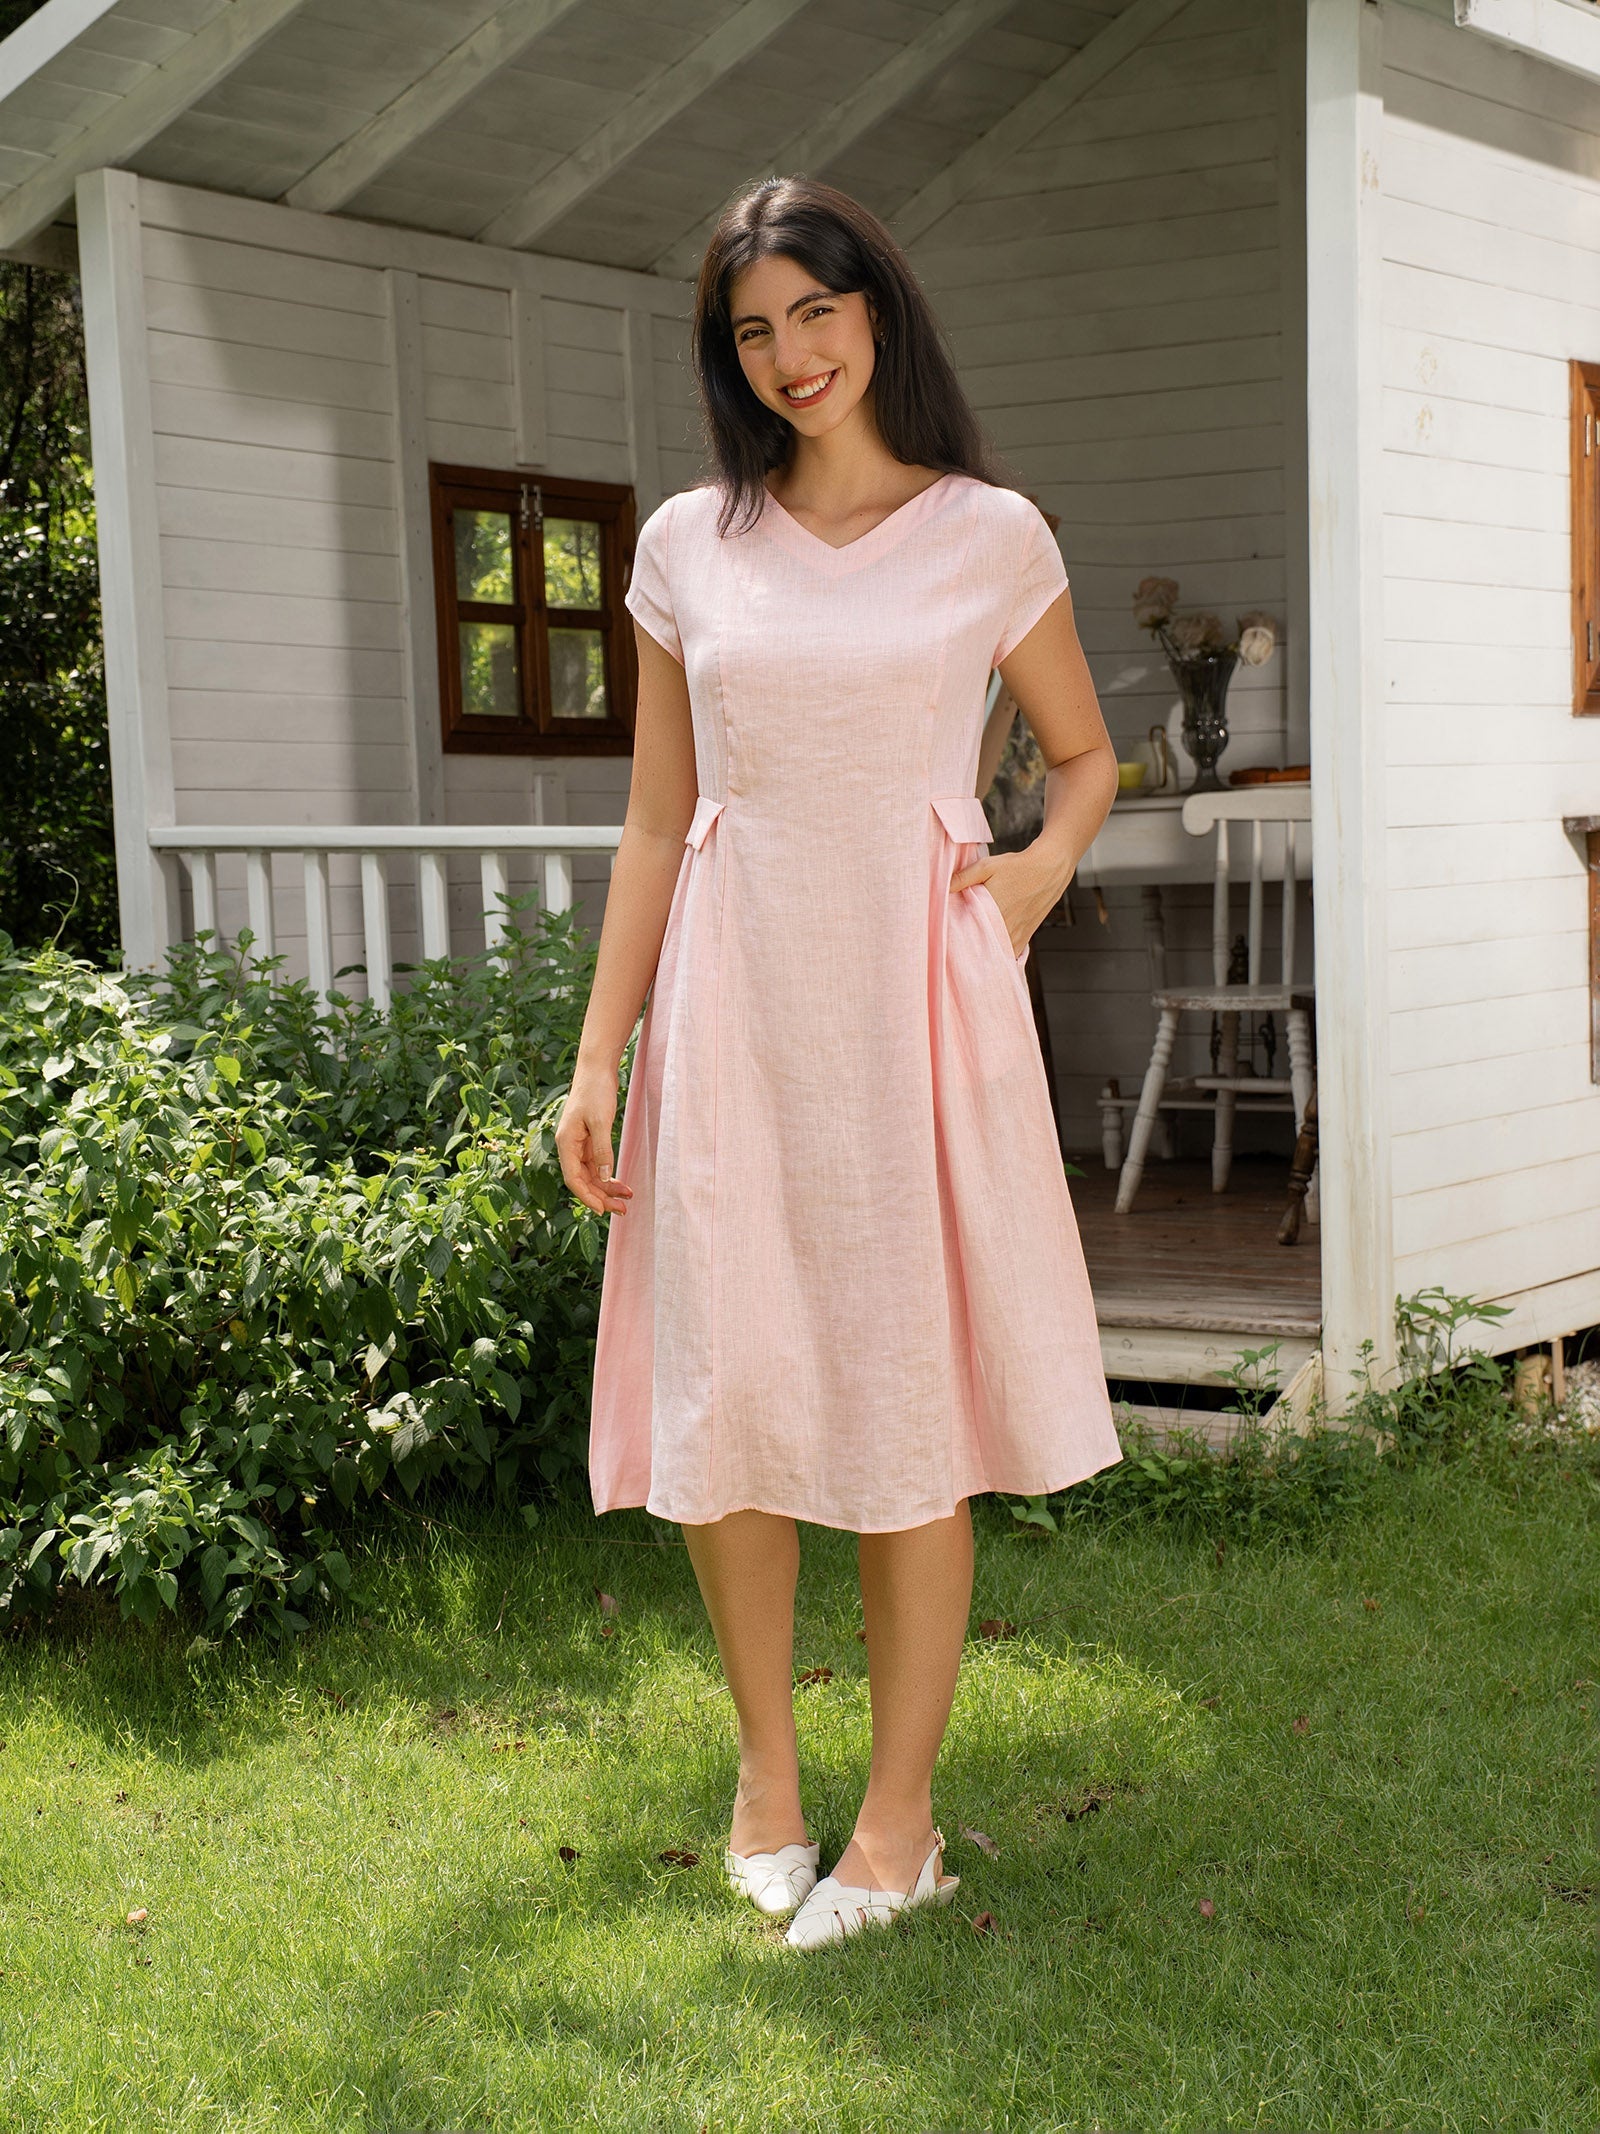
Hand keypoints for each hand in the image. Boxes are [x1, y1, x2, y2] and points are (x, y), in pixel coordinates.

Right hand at [556, 1066, 634, 1215]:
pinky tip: (620, 1183)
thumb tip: (604, 1177)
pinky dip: (608, 1175)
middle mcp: (569, 1146)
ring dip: (606, 1188)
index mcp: (566, 1142)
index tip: (603, 1210)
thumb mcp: (601, 1121)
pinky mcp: (589, 1139)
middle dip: (601, 1197)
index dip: (587, 1197)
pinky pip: (596, 1164)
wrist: (596, 1068)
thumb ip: (602, 1150)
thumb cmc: (596, 1091)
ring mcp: (579, 1143)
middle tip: (622, 1210)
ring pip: (591, 1174)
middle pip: (582, 1180)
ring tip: (627, 1199)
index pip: (574, 1179)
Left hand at [949, 845, 1067, 957]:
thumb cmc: (1017, 866)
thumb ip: (964, 877)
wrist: (1049, 868)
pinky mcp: (1026, 936)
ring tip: (974, 948)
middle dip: (969, 946)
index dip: (956, 937)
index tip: (948, 936)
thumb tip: (941, 887)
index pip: (967, 933)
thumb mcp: (987, 866)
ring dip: (985, 951)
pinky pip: (1010, 953)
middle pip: (980, 946)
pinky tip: (992, 949)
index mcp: (992, 911)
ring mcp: (1016, 934)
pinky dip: (1001, 953)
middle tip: (958, 945)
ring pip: (996, 952)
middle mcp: (1004, 927)